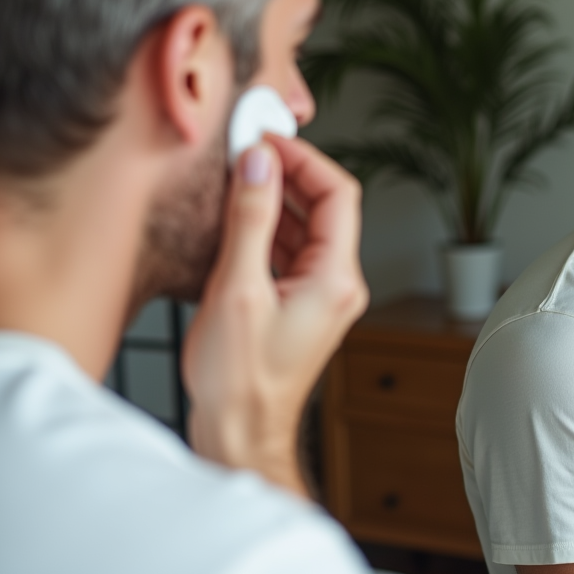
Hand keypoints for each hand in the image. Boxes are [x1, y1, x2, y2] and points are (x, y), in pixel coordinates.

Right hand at [182, 135, 368, 495]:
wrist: (238, 434)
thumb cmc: (239, 380)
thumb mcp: (237, 288)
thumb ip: (250, 219)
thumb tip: (257, 163)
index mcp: (336, 277)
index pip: (338, 193)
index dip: (303, 159)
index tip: (265, 139)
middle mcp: (338, 283)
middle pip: (324, 207)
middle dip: (286, 175)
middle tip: (244, 152)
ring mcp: (321, 295)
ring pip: (305, 228)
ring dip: (273, 201)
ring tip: (234, 180)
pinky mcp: (299, 305)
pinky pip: (290, 252)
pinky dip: (265, 230)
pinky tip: (234, 221)